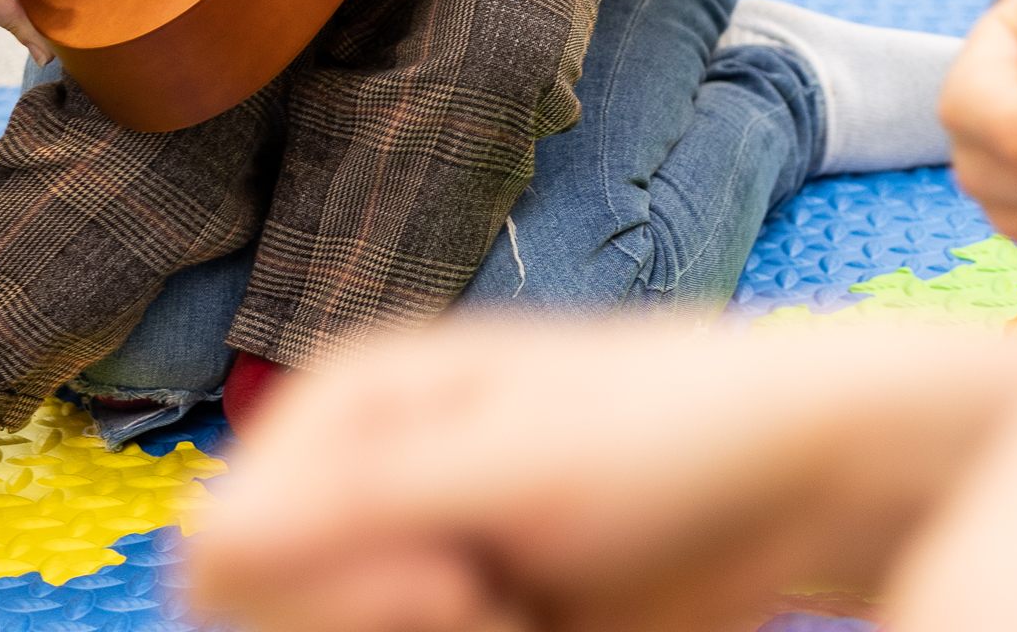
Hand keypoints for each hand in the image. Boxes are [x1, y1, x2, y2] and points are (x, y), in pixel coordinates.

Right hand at [188, 314, 1016, 631]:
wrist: (814, 474)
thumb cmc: (687, 427)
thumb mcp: (528, 462)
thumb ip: (367, 501)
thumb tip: (202, 535)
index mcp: (345, 408)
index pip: (224, 555)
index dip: (330, 598)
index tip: (461, 580)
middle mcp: (355, 480)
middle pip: (266, 621)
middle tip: (497, 597)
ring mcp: (406, 559)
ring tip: (530, 610)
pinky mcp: (464, 619)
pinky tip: (549, 625)